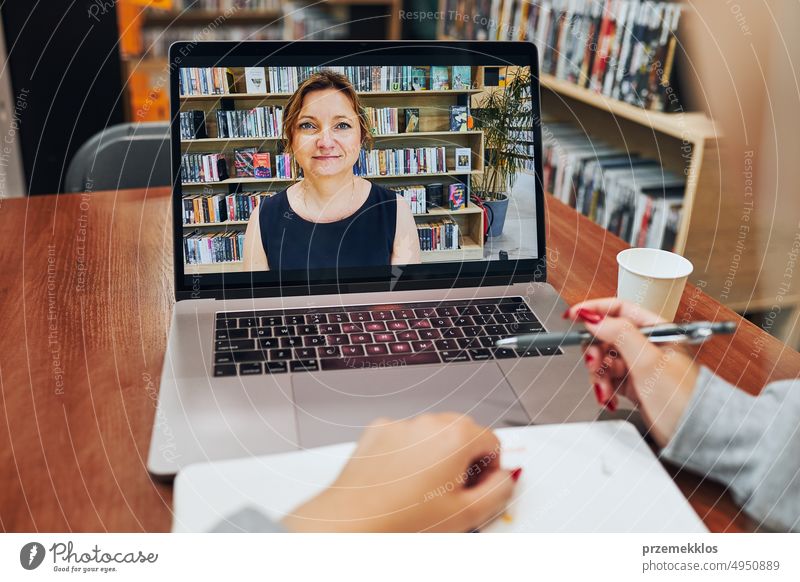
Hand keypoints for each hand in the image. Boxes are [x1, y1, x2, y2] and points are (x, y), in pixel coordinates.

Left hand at [281, 413, 519, 531]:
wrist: (350, 523)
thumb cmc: (400, 522)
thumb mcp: (466, 515)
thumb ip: (499, 491)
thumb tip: (506, 479)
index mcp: (454, 436)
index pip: (491, 440)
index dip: (492, 466)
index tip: (482, 483)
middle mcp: (427, 423)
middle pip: (462, 431)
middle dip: (464, 458)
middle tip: (456, 490)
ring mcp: (399, 425)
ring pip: (431, 433)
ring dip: (436, 454)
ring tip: (424, 490)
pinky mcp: (376, 431)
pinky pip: (403, 435)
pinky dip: (408, 452)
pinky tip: (402, 481)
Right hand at [564, 298, 699, 446]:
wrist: (694, 433)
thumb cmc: (684, 398)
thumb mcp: (648, 361)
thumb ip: (620, 334)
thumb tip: (594, 318)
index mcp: (657, 330)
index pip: (620, 309)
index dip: (594, 310)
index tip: (573, 315)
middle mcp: (648, 345)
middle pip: (607, 336)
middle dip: (596, 352)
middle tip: (594, 365)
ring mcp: (640, 365)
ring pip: (605, 359)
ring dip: (600, 375)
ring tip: (605, 390)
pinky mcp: (635, 385)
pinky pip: (609, 378)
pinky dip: (605, 387)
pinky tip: (609, 398)